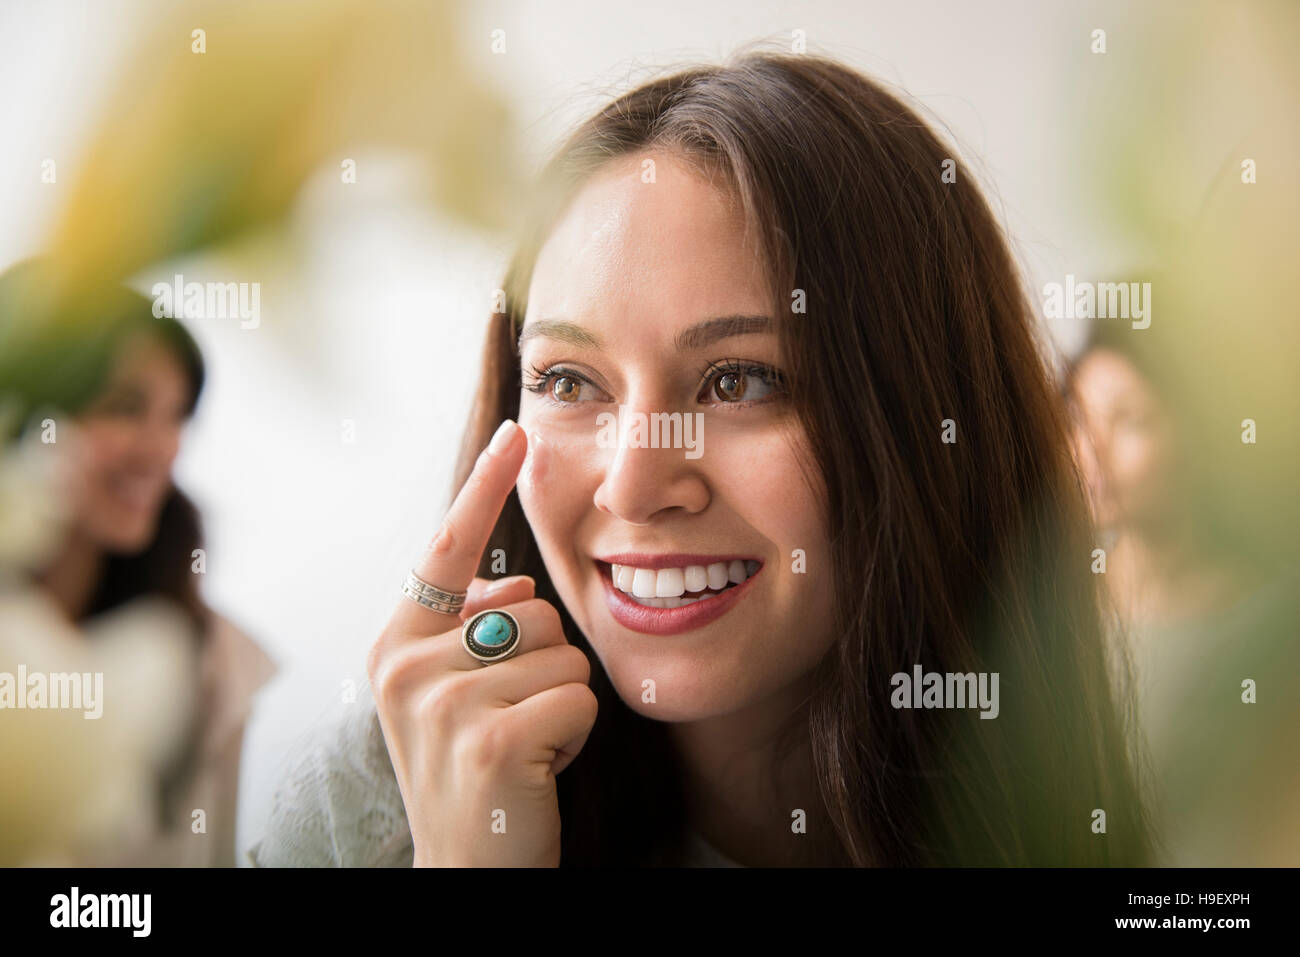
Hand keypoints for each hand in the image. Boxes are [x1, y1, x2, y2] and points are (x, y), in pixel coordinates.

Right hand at [366, 420, 596, 866]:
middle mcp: (407, 665)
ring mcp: (443, 702)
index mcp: (396, 644)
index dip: (484, 487)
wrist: (470, 870)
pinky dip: (578, 735)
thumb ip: (470, 629)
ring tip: (522, 746)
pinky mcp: (489, 738)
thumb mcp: (451, 695)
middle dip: (545, 665)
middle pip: (536, 609)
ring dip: (563, 703)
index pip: (447, 550)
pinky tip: (540, 769)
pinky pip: (579, 696)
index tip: (515, 432)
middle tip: (510, 724)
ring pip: (564, 652)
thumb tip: (513, 579)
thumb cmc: (473, 774)